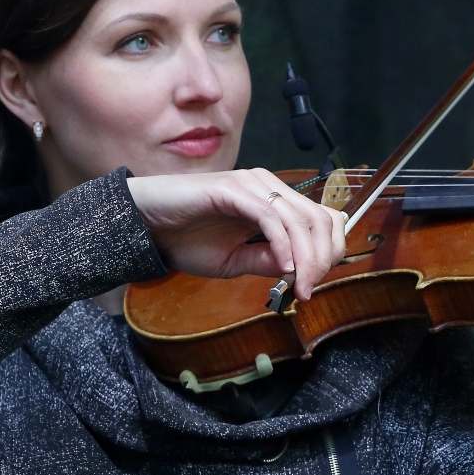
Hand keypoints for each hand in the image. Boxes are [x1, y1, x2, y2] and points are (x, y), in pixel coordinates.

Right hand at [126, 169, 347, 298]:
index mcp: (272, 200)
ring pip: (297, 219)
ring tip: (300, 286)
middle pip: (317, 219)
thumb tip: (300, 272)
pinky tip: (283, 266)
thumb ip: (266, 262)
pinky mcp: (232, 188)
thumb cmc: (185, 239)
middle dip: (321, 258)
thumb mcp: (234, 261)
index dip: (328, 251)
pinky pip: (268, 216)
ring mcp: (251, 184)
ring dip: (305, 257)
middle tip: (310, 290)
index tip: (316, 284)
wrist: (145, 224)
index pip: (321, 219)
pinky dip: (281, 244)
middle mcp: (267, 187)